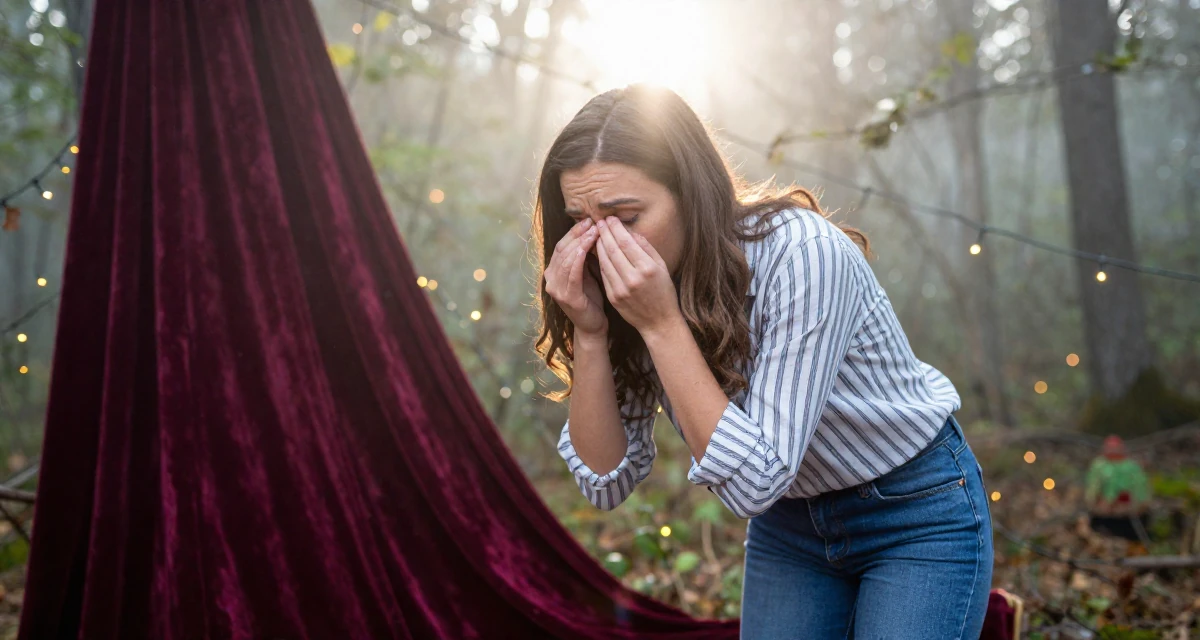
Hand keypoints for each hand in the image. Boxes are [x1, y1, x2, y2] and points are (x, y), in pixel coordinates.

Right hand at [545, 218, 607, 335]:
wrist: (592, 324)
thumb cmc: (592, 297)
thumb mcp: (586, 271)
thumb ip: (584, 255)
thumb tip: (593, 229)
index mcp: (553, 270)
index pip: (562, 245)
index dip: (574, 231)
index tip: (589, 220)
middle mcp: (550, 278)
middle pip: (563, 249)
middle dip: (578, 234)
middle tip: (593, 223)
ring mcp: (556, 288)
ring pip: (567, 259)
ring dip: (580, 243)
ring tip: (594, 232)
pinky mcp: (566, 297)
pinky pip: (572, 273)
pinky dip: (578, 259)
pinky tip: (586, 248)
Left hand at [594, 216, 680, 334]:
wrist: (659, 322)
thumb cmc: (664, 292)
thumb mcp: (662, 267)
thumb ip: (646, 248)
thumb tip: (630, 232)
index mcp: (647, 268)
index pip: (626, 242)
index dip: (616, 228)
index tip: (610, 218)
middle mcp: (633, 278)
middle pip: (613, 250)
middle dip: (605, 233)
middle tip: (600, 221)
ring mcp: (621, 289)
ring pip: (605, 261)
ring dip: (599, 245)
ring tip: (597, 233)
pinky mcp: (613, 297)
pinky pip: (604, 274)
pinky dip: (600, 260)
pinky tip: (598, 251)